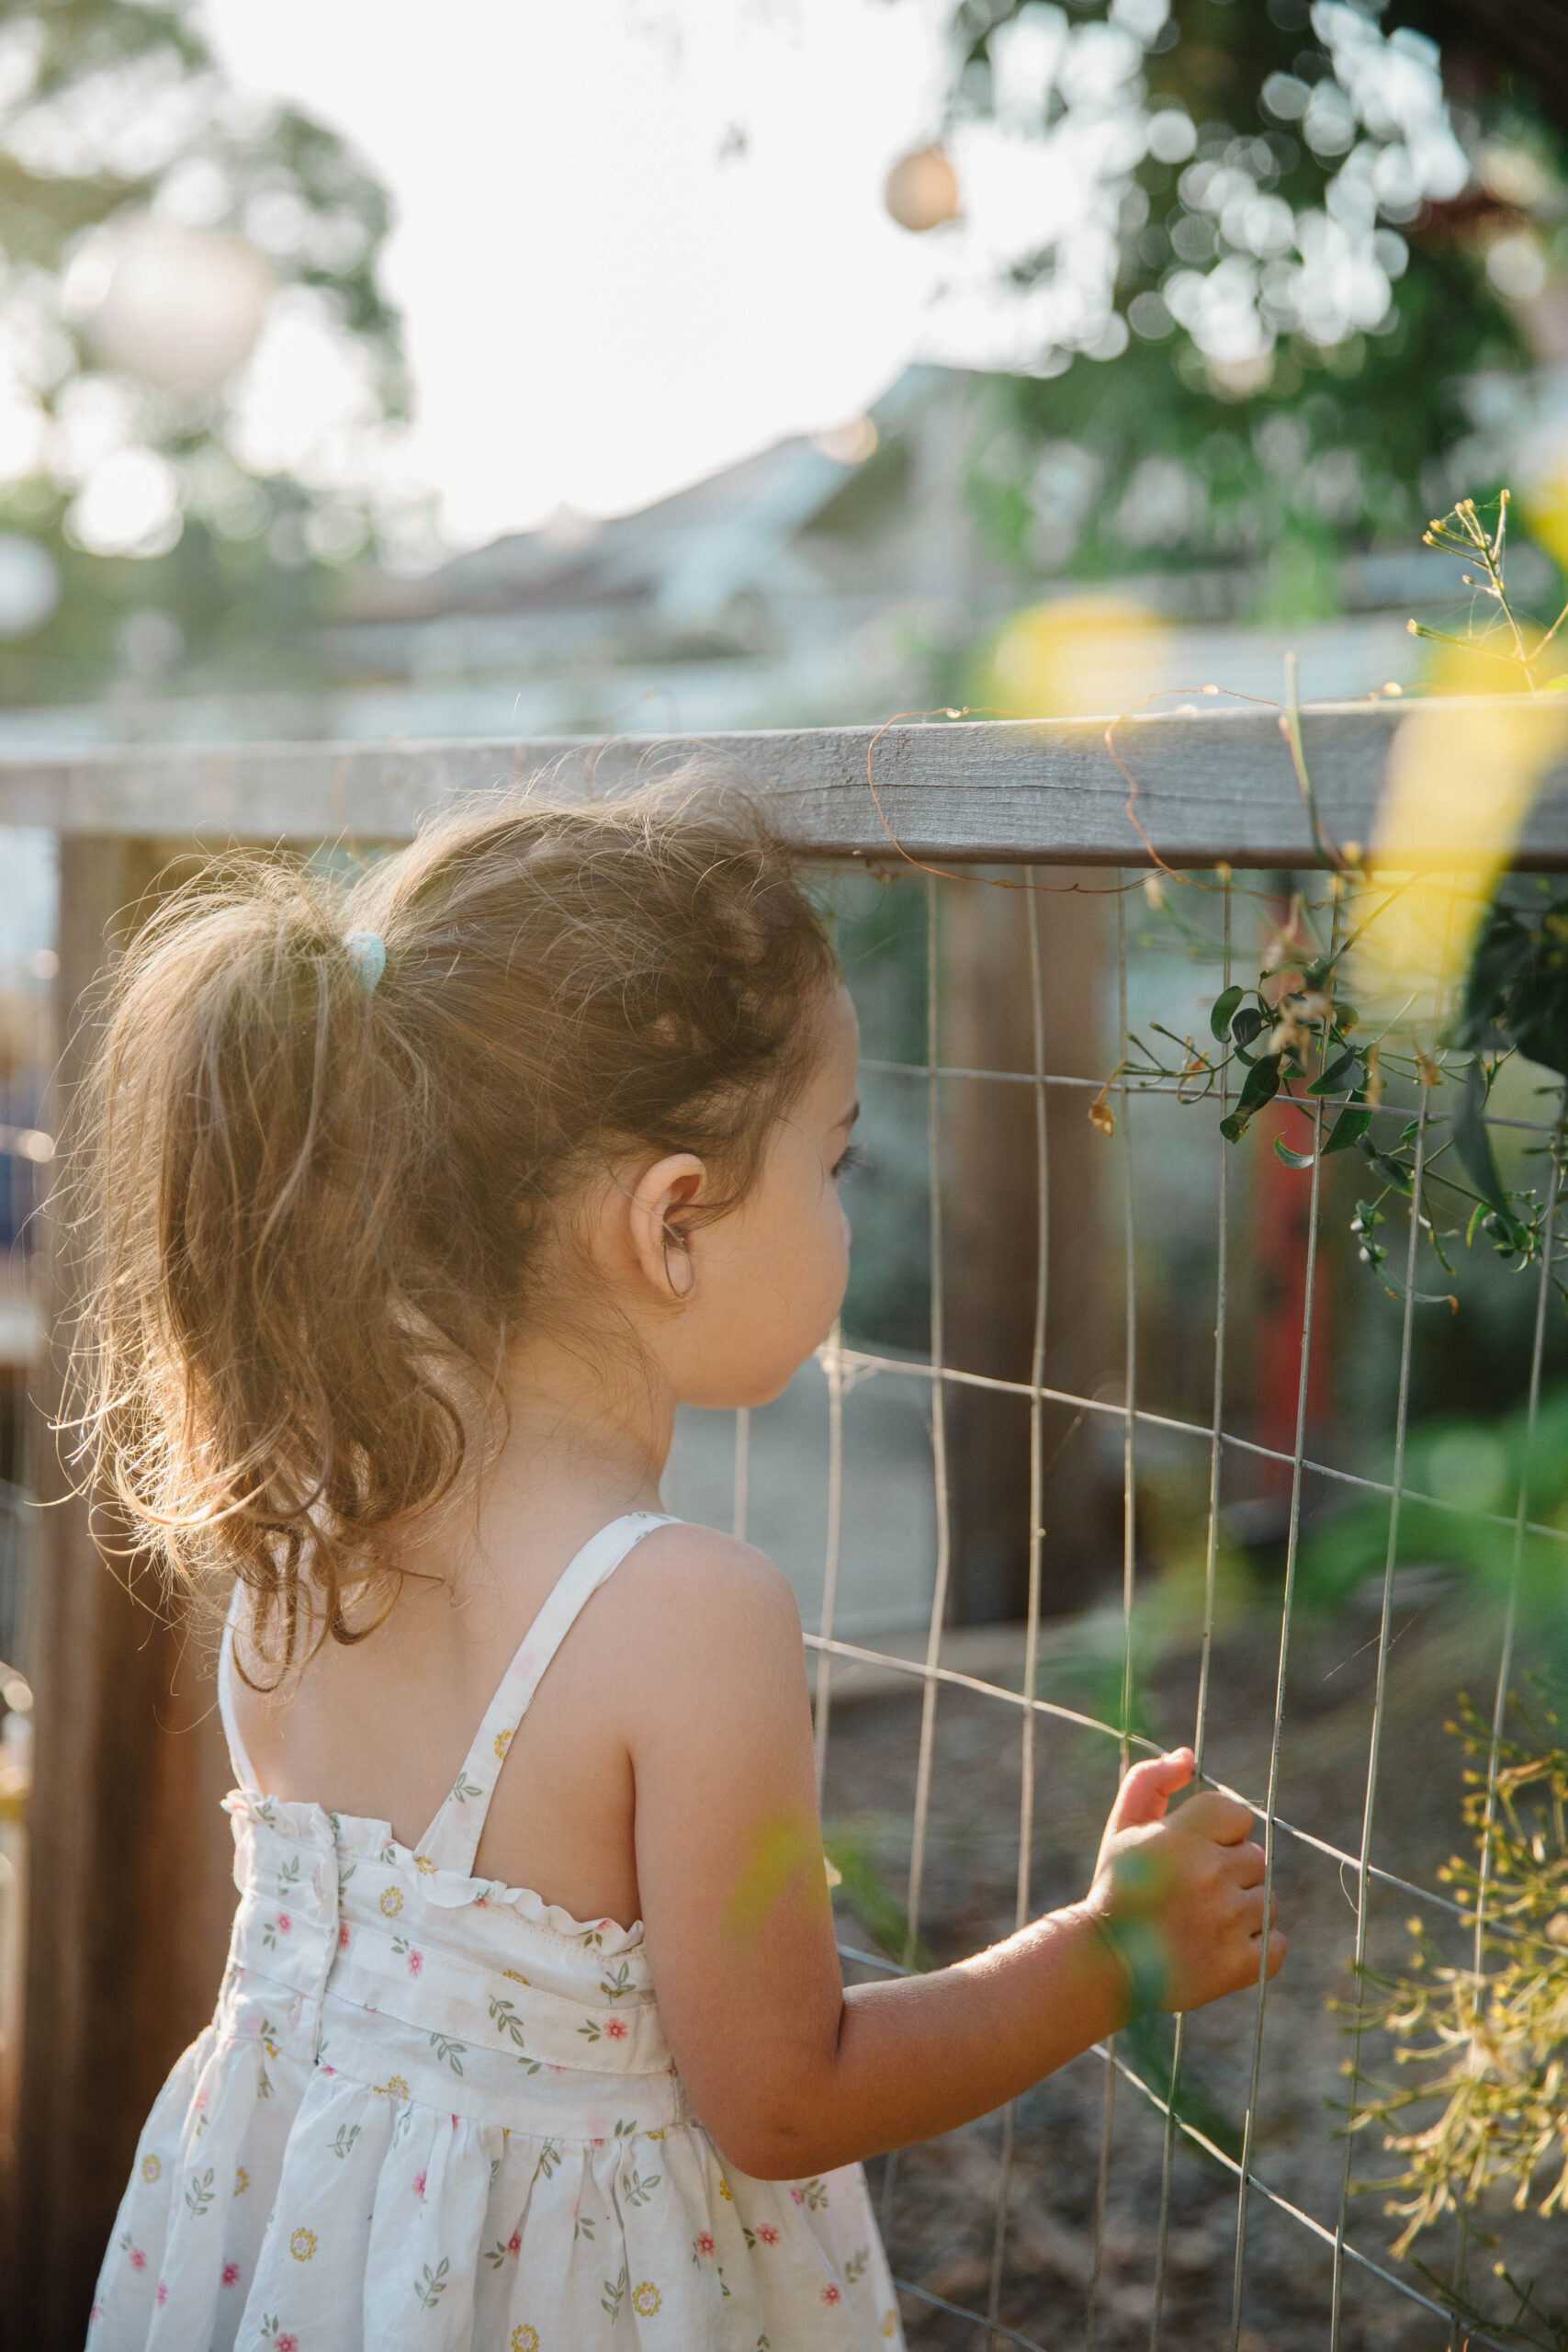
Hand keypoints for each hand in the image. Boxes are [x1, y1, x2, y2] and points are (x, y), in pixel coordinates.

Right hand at [1082, 1749, 1283, 2017]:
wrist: (1105, 1965)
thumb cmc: (1117, 1889)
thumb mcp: (1123, 1827)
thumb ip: (1151, 1781)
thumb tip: (1188, 1756)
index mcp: (1184, 1836)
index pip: (1237, 1815)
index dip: (1218, 1833)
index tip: (1192, 1853)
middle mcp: (1211, 1874)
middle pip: (1255, 1859)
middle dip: (1229, 1872)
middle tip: (1192, 1892)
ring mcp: (1228, 1921)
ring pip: (1267, 1901)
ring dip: (1243, 1909)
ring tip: (1204, 1921)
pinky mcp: (1239, 1965)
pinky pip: (1276, 1946)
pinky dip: (1258, 1948)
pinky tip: (1223, 1946)